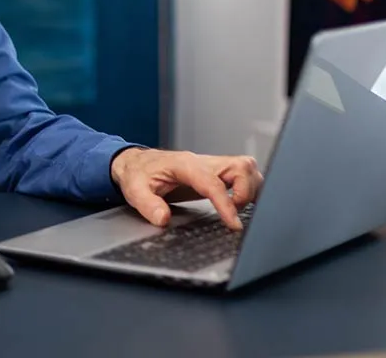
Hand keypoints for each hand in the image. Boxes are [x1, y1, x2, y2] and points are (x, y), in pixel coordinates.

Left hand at [109, 148, 262, 230]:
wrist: (136, 163)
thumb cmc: (138, 174)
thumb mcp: (135, 190)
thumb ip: (148, 205)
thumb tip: (163, 219)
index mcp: (185, 165)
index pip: (213, 182)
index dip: (226, 203)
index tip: (233, 224)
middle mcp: (202, 162)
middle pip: (241, 166)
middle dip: (246, 191)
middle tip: (235, 214)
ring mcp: (211, 166)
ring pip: (246, 168)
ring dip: (251, 189)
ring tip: (238, 210)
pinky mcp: (216, 173)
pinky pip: (242, 174)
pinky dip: (249, 188)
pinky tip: (242, 204)